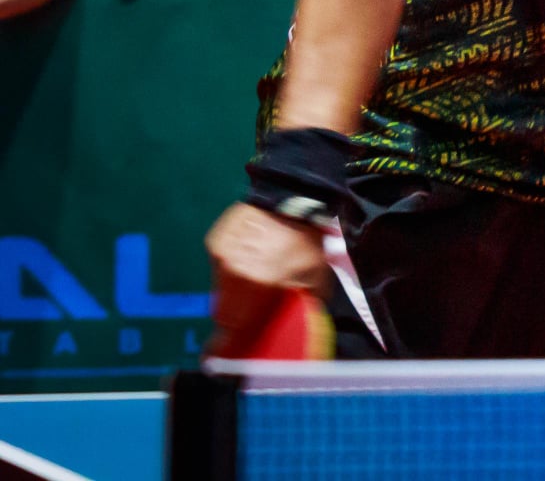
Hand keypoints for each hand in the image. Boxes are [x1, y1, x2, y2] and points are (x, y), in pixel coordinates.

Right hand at [205, 202, 326, 350]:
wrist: (290, 200)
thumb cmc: (306, 244)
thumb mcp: (314, 280)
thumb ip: (300, 310)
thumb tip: (293, 337)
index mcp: (260, 285)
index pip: (234, 329)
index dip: (225, 347)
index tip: (216, 359)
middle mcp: (235, 273)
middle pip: (224, 314)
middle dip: (235, 321)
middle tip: (249, 315)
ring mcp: (221, 257)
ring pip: (221, 291)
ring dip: (234, 294)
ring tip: (255, 281)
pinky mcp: (215, 244)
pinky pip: (219, 269)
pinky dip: (231, 271)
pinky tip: (248, 261)